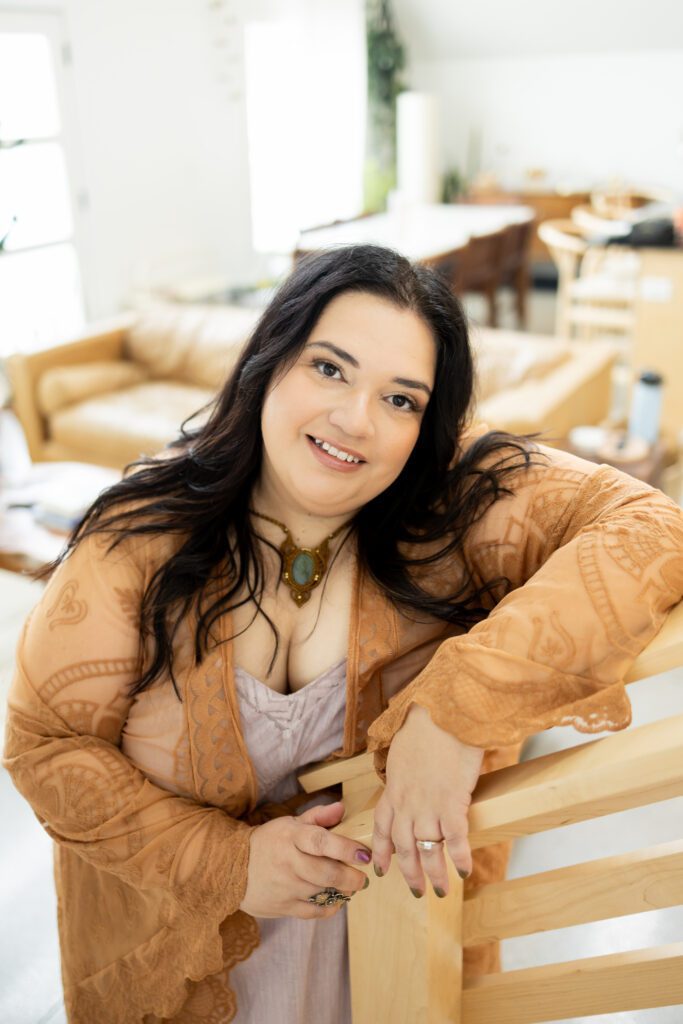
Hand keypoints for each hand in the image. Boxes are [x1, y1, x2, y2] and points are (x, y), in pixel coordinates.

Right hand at [239, 801, 370, 918]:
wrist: (232, 867)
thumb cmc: (269, 842)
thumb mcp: (289, 823)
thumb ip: (318, 816)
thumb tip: (342, 808)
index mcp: (291, 837)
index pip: (322, 842)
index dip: (345, 849)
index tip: (364, 854)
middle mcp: (288, 862)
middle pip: (326, 873)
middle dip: (351, 877)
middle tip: (363, 877)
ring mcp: (285, 887)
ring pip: (322, 892)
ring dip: (343, 891)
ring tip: (351, 885)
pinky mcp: (283, 906)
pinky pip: (313, 912)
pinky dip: (330, 907)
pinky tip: (337, 900)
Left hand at [372, 704, 483, 897]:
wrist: (440, 714)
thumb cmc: (424, 727)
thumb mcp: (403, 752)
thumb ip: (404, 772)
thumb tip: (411, 778)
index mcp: (393, 789)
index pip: (381, 828)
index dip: (380, 852)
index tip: (380, 871)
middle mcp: (406, 803)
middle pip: (403, 848)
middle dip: (410, 873)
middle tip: (417, 892)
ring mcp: (428, 805)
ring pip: (427, 849)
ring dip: (435, 874)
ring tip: (443, 891)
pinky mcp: (452, 802)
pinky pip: (456, 838)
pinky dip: (460, 857)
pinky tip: (465, 871)